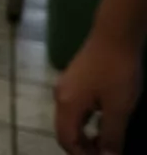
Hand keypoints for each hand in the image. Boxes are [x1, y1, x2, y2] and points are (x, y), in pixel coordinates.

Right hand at [55, 34, 141, 153]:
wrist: (115, 35)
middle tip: (106, 153)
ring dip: (85, 133)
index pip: (66, 139)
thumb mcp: (119, 108)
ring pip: (70, 118)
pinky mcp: (74, 77)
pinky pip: (74, 106)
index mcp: (67, 105)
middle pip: (65, 130)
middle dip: (82, 146)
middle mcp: (60, 96)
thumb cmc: (116, 72)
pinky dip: (85, 120)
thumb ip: (111, 135)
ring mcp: (65, 85)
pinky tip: (102, 118)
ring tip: (106, 140)